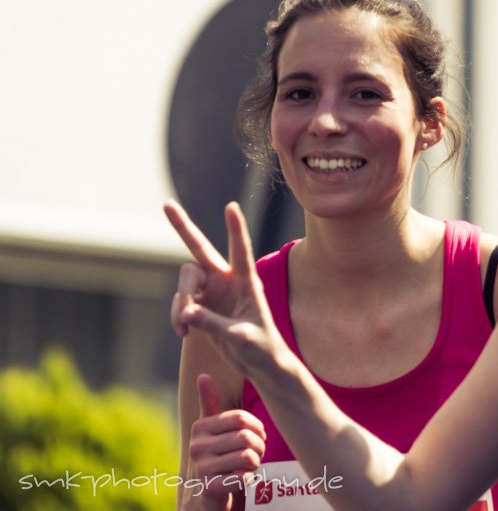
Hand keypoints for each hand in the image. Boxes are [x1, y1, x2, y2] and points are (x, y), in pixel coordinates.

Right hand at [164, 199, 285, 373]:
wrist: (259, 363)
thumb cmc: (261, 348)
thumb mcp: (240, 338)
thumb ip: (214, 325)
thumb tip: (187, 313)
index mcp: (247, 282)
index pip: (241, 250)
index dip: (236, 229)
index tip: (231, 206)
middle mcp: (227, 280)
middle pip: (200, 249)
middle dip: (183, 227)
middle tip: (166, 204)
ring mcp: (213, 291)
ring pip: (185, 282)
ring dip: (180, 301)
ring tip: (184, 327)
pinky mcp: (201, 306)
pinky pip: (181, 303)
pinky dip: (178, 316)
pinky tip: (183, 332)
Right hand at [184, 374, 266, 507]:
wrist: (208, 493)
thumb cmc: (217, 455)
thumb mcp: (213, 429)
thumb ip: (209, 403)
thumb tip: (202, 375)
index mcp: (199, 427)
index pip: (241, 418)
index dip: (257, 427)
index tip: (258, 436)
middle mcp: (196, 446)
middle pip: (246, 437)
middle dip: (259, 447)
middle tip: (257, 453)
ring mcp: (201, 468)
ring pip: (248, 456)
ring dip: (256, 462)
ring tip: (250, 465)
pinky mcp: (210, 488)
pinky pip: (243, 477)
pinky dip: (248, 478)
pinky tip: (240, 479)